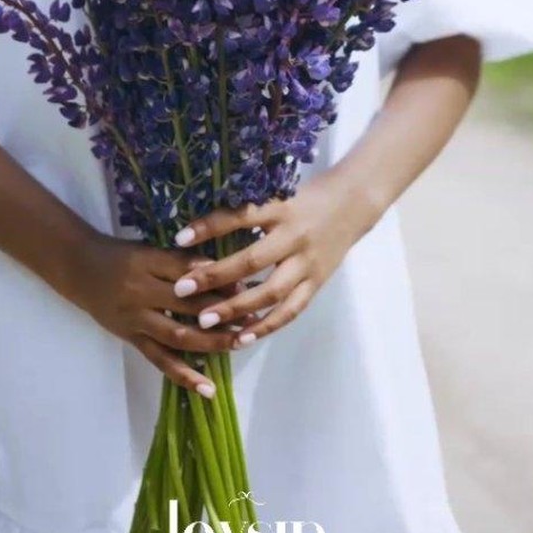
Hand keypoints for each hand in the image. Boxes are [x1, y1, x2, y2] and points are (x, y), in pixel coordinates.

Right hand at [70, 232, 249, 396]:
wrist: (78, 268)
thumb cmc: (120, 254)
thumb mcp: (149, 249)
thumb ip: (181, 260)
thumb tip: (222, 269)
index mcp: (148, 262)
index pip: (188, 271)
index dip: (217, 279)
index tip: (245, 285)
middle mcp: (141, 291)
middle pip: (188, 305)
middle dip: (223, 311)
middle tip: (253, 317)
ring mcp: (136, 319)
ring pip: (178, 335)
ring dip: (212, 342)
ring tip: (240, 343)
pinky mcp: (131, 338)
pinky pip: (159, 359)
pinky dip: (184, 375)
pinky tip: (207, 388)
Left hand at [171, 166, 382, 345]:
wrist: (354, 204)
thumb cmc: (306, 196)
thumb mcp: (278, 195)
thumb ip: (248, 212)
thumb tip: (202, 227)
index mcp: (281, 209)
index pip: (240, 217)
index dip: (209, 227)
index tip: (178, 238)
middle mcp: (294, 236)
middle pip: (252, 260)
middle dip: (215, 276)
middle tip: (181, 289)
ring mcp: (308, 263)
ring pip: (270, 292)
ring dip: (236, 308)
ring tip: (204, 321)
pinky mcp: (317, 282)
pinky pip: (291, 309)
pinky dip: (266, 325)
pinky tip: (241, 337)